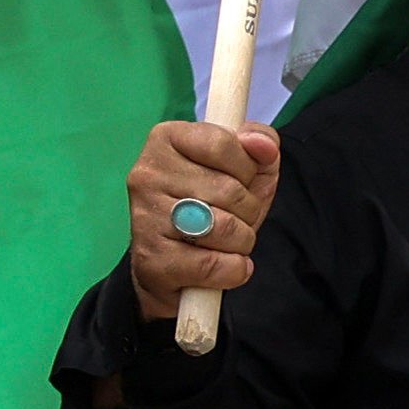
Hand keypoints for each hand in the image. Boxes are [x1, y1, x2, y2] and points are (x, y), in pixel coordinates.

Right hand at [127, 120, 278, 324]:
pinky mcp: (151, 260)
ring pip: (224, 228)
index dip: (246, 169)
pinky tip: (223, 266)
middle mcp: (147, 174)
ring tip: (228, 244)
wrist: (171, 267)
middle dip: (247, 211)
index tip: (239, 181)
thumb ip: (259, 144)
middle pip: (229, 190)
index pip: (223, 144)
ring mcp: (145, 217)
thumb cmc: (210, 209)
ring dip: (242, 242)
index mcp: (166, 139)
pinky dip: (232, 270)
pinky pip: (214, 264)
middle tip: (234, 219)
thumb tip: (264, 146)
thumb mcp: (242, 168)